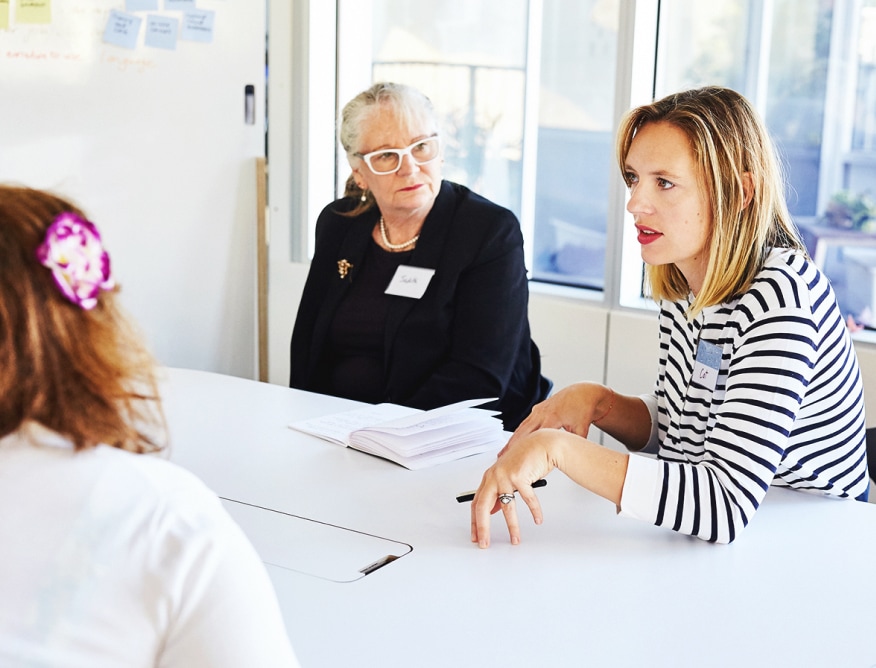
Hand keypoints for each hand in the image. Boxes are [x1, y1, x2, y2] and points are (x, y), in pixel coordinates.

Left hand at [470, 428, 568, 547]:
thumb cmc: (525, 459)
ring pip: (507, 507)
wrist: (541, 444)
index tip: (476, 535)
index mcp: (489, 478)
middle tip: (485, 543)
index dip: (475, 521)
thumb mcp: (507, 476)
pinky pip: (528, 499)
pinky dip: (534, 511)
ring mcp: (506, 476)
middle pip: (483, 507)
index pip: (476, 503)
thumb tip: (492, 510)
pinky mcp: (520, 475)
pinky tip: (537, 519)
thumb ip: (498, 491)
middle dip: (483, 528)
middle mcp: (494, 476)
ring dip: (512, 526)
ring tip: (515, 539)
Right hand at [498, 383, 609, 456]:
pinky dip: (518, 432)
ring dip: (512, 439)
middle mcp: (542, 413)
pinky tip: (513, 441)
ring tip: (503, 452)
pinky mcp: (537, 410)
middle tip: (502, 457)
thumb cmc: (582, 408)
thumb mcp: (581, 428)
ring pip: (521, 427)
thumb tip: (571, 459)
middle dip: (512, 445)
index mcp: (552, 417)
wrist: (583, 393)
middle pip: (523, 431)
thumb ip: (574, 443)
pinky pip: (525, 423)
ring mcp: (538, 410)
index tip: (519, 458)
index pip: (536, 436)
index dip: (526, 448)